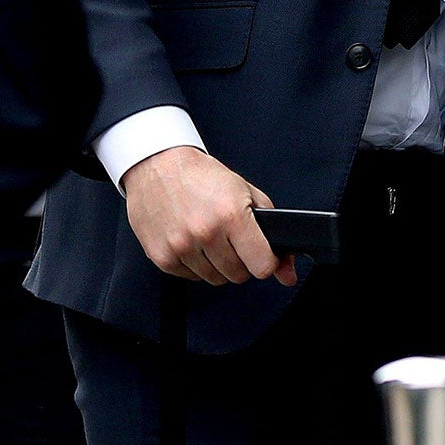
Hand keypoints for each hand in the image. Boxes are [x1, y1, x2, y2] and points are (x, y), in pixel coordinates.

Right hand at [120, 146, 298, 287]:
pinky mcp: (163, 258)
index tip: (261, 255)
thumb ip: (271, 232)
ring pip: (215, 279)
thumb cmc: (201, 176)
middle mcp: (206, 232)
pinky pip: (191, 278)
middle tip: (230, 237)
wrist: (157, 165)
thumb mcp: (245, 192)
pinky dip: (195, 264)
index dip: (266, 262)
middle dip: (240, 260)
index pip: (263, 266)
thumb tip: (287, 274)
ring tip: (209, 235)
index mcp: (231, 214)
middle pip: (238, 276)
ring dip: (216, 264)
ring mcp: (181, 247)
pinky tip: (191, 240)